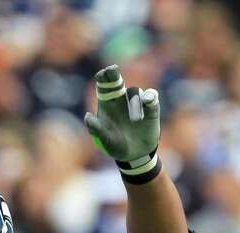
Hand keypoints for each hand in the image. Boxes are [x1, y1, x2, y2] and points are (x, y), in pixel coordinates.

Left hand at [83, 65, 161, 183]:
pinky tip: (148, 102)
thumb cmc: (116, 146)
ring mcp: (136, 102)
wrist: (136, 155)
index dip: (103, 77)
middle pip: (116, 80)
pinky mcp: (151, 108)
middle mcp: (121, 99)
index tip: (102, 74)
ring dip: (134, 102)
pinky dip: (150, 97)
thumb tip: (88, 116)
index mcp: (107, 103)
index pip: (103, 85)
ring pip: (134, 91)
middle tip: (112, 70)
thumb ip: (97, 129)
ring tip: (135, 120)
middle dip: (113, 73)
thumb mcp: (106, 140)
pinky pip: (151, 96)